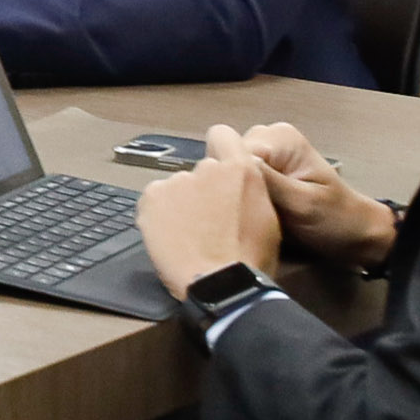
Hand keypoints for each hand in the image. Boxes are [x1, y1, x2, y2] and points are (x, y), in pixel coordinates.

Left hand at [137, 157, 283, 299]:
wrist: (222, 284)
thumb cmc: (251, 257)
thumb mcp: (267, 215)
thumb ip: (249, 188)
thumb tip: (236, 184)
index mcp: (241, 168)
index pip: (222, 134)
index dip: (219, 150)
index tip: (219, 171)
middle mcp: (207, 167)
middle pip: (200, 170)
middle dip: (204, 189)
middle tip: (209, 221)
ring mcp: (176, 182)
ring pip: (177, 187)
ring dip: (182, 204)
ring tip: (191, 235)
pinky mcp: (151, 199)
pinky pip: (155, 201)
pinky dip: (160, 214)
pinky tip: (173, 236)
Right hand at [211, 122, 397, 270]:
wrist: (355, 235)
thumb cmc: (334, 220)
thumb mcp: (301, 203)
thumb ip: (269, 181)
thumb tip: (233, 162)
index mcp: (279, 138)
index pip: (232, 152)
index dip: (233, 182)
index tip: (245, 207)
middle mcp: (267, 139)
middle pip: (226, 161)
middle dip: (235, 188)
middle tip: (256, 212)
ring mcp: (264, 155)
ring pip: (228, 173)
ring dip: (238, 195)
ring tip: (258, 213)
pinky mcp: (261, 172)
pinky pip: (236, 182)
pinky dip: (243, 199)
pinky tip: (257, 212)